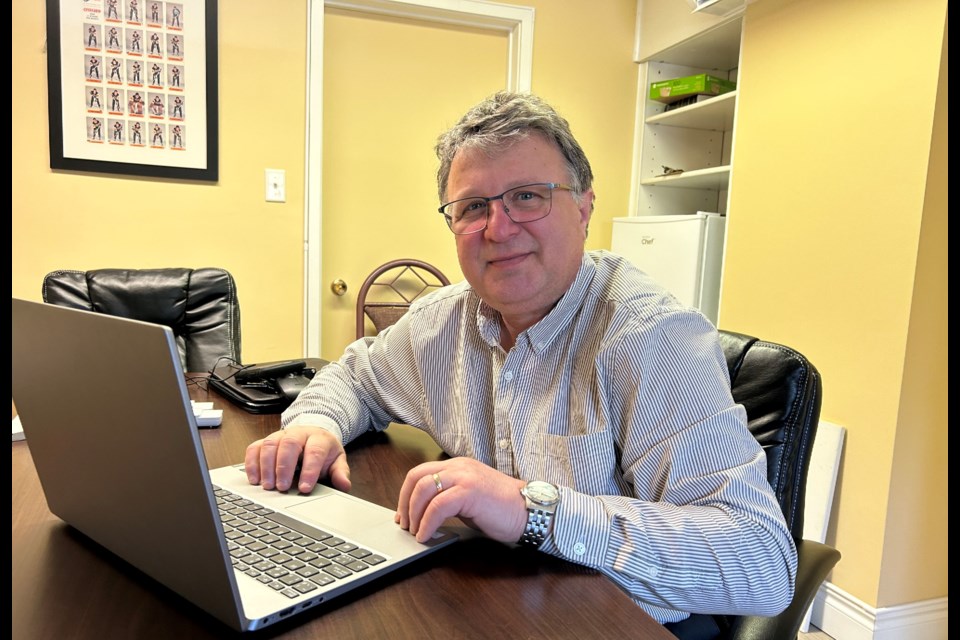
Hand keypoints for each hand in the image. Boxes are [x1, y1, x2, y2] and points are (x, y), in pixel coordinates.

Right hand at [244, 426, 350, 493]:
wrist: (313, 435)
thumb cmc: (323, 451)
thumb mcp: (336, 460)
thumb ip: (340, 473)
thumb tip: (344, 485)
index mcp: (318, 438)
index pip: (315, 451)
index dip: (309, 470)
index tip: (304, 488)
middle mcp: (298, 433)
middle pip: (289, 443)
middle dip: (284, 466)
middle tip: (282, 487)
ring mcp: (280, 435)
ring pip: (270, 444)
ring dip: (266, 466)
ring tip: (267, 486)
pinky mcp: (265, 441)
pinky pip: (254, 447)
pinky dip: (252, 463)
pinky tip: (254, 479)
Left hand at [396, 457, 527, 543]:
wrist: (528, 511)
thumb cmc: (502, 508)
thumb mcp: (469, 498)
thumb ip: (448, 499)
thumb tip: (424, 513)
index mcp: (458, 466)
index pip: (420, 473)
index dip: (405, 494)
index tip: (402, 514)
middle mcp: (458, 467)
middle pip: (416, 478)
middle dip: (405, 504)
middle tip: (405, 524)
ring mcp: (464, 477)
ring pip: (424, 490)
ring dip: (414, 514)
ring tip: (415, 532)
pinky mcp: (469, 492)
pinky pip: (437, 507)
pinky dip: (427, 523)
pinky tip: (427, 535)